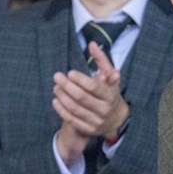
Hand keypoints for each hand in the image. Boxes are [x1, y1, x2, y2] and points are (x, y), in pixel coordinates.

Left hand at [52, 45, 128, 165]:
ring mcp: (97, 121)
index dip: (80, 80)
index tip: (69, 72)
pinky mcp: (89, 129)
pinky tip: (55, 100)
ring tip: (56, 87)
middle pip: (82, 98)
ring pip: (75, 109)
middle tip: (56, 76)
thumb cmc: (109, 92)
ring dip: (62, 96)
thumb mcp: (109, 76)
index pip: (94, 88)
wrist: (116, 119)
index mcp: (110, 96)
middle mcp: (105, 110)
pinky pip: (72, 120)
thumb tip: (92, 44)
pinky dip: (61, 109)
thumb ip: (101, 60)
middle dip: (67, 86)